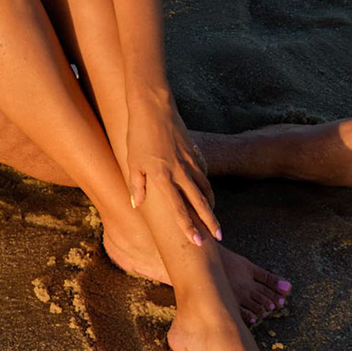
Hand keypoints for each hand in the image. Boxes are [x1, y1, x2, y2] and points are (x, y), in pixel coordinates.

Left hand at [125, 111, 220, 246]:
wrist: (154, 108)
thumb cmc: (138, 135)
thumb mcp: (132, 162)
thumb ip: (137, 185)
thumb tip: (137, 204)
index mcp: (162, 177)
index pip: (178, 208)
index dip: (187, 227)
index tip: (197, 242)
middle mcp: (180, 172)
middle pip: (200, 202)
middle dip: (210, 222)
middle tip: (219, 237)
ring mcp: (190, 161)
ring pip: (205, 188)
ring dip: (210, 205)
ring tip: (214, 219)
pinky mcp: (194, 152)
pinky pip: (204, 173)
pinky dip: (207, 185)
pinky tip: (207, 192)